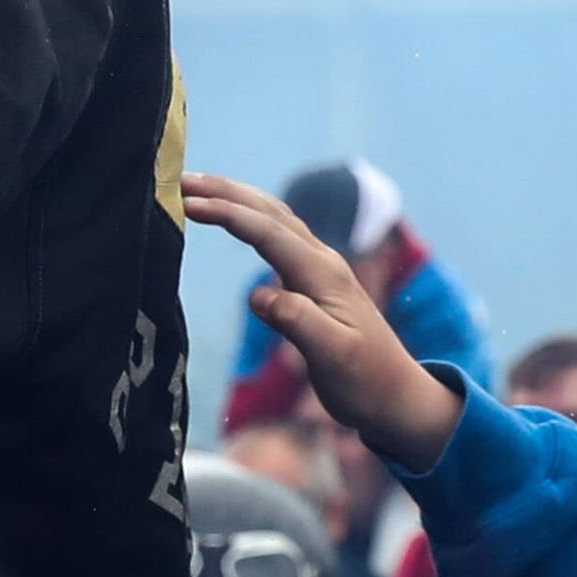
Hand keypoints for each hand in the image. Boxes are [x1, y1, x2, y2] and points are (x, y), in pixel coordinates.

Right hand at [184, 173, 462, 472]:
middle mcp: (321, 262)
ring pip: (274, 218)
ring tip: (196, 188)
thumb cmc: (365, 381)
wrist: (396, 397)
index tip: (187, 203)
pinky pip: (276, 236)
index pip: (268, 232)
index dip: (227, 214)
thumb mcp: (333, 356)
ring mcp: (319, 270)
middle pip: (270, 212)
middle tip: (180, 180)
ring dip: (236, 198)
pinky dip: (249, 218)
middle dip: (225, 191)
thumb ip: (296, 322)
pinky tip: (234, 218)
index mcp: (323, 274)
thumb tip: (258, 294)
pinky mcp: (313, 282)